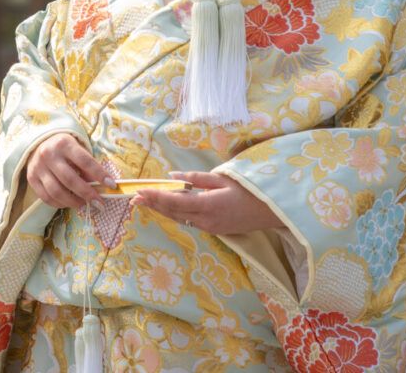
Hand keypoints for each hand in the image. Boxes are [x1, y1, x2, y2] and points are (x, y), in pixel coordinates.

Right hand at [25, 132, 111, 208]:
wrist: (37, 144)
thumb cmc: (63, 148)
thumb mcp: (76, 149)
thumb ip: (86, 166)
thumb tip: (99, 186)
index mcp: (64, 144)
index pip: (85, 161)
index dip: (100, 174)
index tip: (112, 185)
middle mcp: (49, 154)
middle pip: (70, 179)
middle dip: (87, 194)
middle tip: (99, 203)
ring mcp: (38, 167)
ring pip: (57, 191)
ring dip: (73, 202)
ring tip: (84, 205)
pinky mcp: (31, 178)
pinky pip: (46, 197)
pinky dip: (59, 204)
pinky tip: (68, 203)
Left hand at [133, 171, 283, 236]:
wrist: (271, 211)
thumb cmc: (249, 189)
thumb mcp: (223, 178)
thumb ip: (197, 178)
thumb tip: (174, 175)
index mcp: (208, 206)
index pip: (175, 202)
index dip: (156, 196)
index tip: (140, 191)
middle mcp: (206, 220)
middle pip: (173, 212)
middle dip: (153, 204)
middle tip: (134, 197)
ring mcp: (210, 228)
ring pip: (179, 218)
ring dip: (161, 210)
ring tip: (144, 202)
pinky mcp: (213, 229)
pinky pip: (188, 221)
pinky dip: (174, 213)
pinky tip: (166, 207)